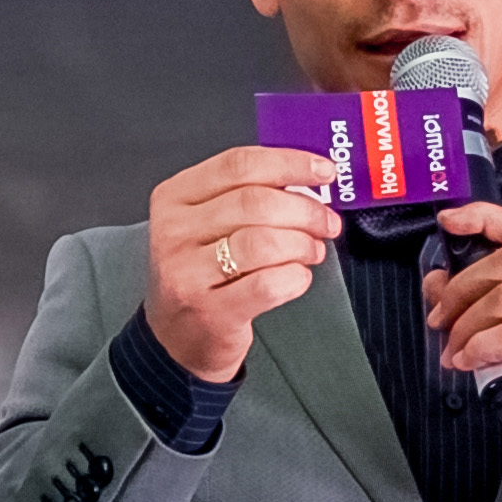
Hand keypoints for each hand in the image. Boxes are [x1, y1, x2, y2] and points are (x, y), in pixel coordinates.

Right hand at [147, 148, 344, 384]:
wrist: (177, 337)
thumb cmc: (200, 274)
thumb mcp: (207, 224)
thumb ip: (248, 195)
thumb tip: (308, 180)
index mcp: (174, 198)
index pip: (239, 164)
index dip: (290, 163)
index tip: (324, 171)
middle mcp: (174, 232)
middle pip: (256, 201)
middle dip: (306, 209)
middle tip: (327, 221)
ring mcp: (187, 273)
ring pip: (263, 241)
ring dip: (302, 244)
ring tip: (312, 251)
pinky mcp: (209, 311)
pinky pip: (268, 284)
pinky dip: (295, 278)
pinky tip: (297, 277)